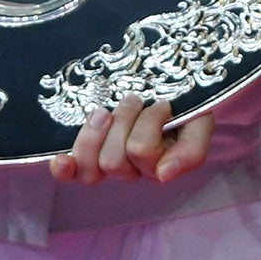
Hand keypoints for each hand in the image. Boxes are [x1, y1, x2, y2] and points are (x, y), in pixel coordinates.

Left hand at [51, 96, 214, 184]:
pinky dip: (65, 168)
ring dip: (97, 132)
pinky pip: (72, 173)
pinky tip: (61, 161)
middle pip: (113, 161)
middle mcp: (132, 169)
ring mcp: (106, 162)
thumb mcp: (199, 123)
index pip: (142, 151)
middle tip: (135, 99)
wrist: (166, 84)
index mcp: (159, 164)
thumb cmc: (185, 105)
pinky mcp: (86, 154)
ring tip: (106, 110)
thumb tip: (162, 176)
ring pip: (92, 166)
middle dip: (123, 122)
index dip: (150, 123)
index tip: (164, 103)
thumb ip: (192, 150)